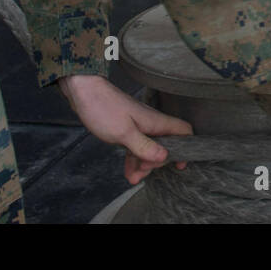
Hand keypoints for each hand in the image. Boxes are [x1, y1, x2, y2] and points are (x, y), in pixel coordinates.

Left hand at [59, 74, 192, 183]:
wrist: (84, 92)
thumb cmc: (104, 108)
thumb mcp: (124, 132)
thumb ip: (144, 146)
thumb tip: (164, 157)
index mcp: (155, 122)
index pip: (183, 131)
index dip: (187, 147)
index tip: (179, 164)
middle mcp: (151, 124)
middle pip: (166, 145)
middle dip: (157, 162)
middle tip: (143, 169)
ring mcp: (139, 126)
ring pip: (149, 149)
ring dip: (143, 164)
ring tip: (133, 178)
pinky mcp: (127, 129)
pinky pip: (136, 148)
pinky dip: (133, 159)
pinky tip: (128, 171)